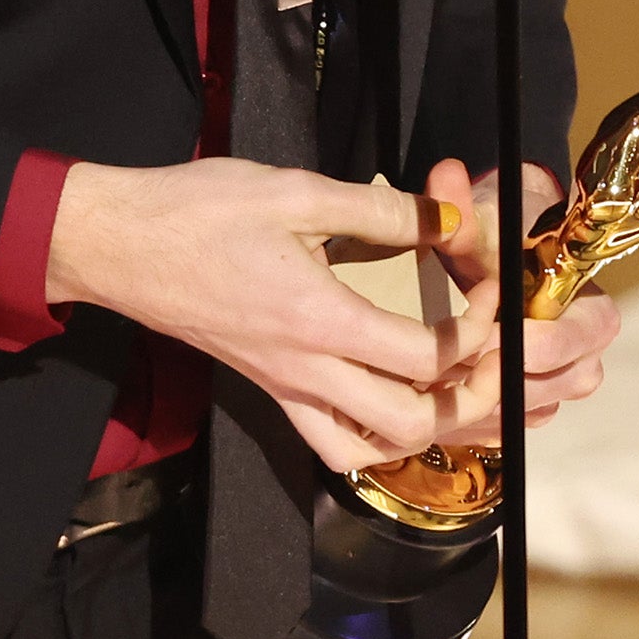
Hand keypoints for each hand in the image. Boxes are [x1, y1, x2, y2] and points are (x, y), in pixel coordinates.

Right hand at [43, 156, 610, 473]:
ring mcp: (286, 390)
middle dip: (486, 400)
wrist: (113, 247)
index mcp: (318, 319)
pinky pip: (337, 445)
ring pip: (381, 447)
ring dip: (445, 428)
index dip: (487, 336)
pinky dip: (385, 443)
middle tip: (525, 362)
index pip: (429, 357)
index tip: (511, 294)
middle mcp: (305, 372)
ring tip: (490, 390)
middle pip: (418, 423)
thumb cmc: (196, 211)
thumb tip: (453, 217)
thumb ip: (383, 210)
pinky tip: (416, 414)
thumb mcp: (295, 191)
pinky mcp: (271, 393)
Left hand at [405, 156, 615, 445]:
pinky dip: (475, 424)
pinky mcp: (533, 408)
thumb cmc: (504, 238)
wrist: (510, 259)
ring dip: (483, 407)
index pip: (571, 339)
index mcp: (593, 309)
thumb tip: (445, 174)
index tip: (480, 339)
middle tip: (446, 371)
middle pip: (551, 386)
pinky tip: (437, 408)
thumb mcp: (486, 222)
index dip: (526, 344)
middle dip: (497, 381)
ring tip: (434, 390)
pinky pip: (510, 431)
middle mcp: (587, 355)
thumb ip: (465, 206)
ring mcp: (560, 386)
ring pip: (528, 413)